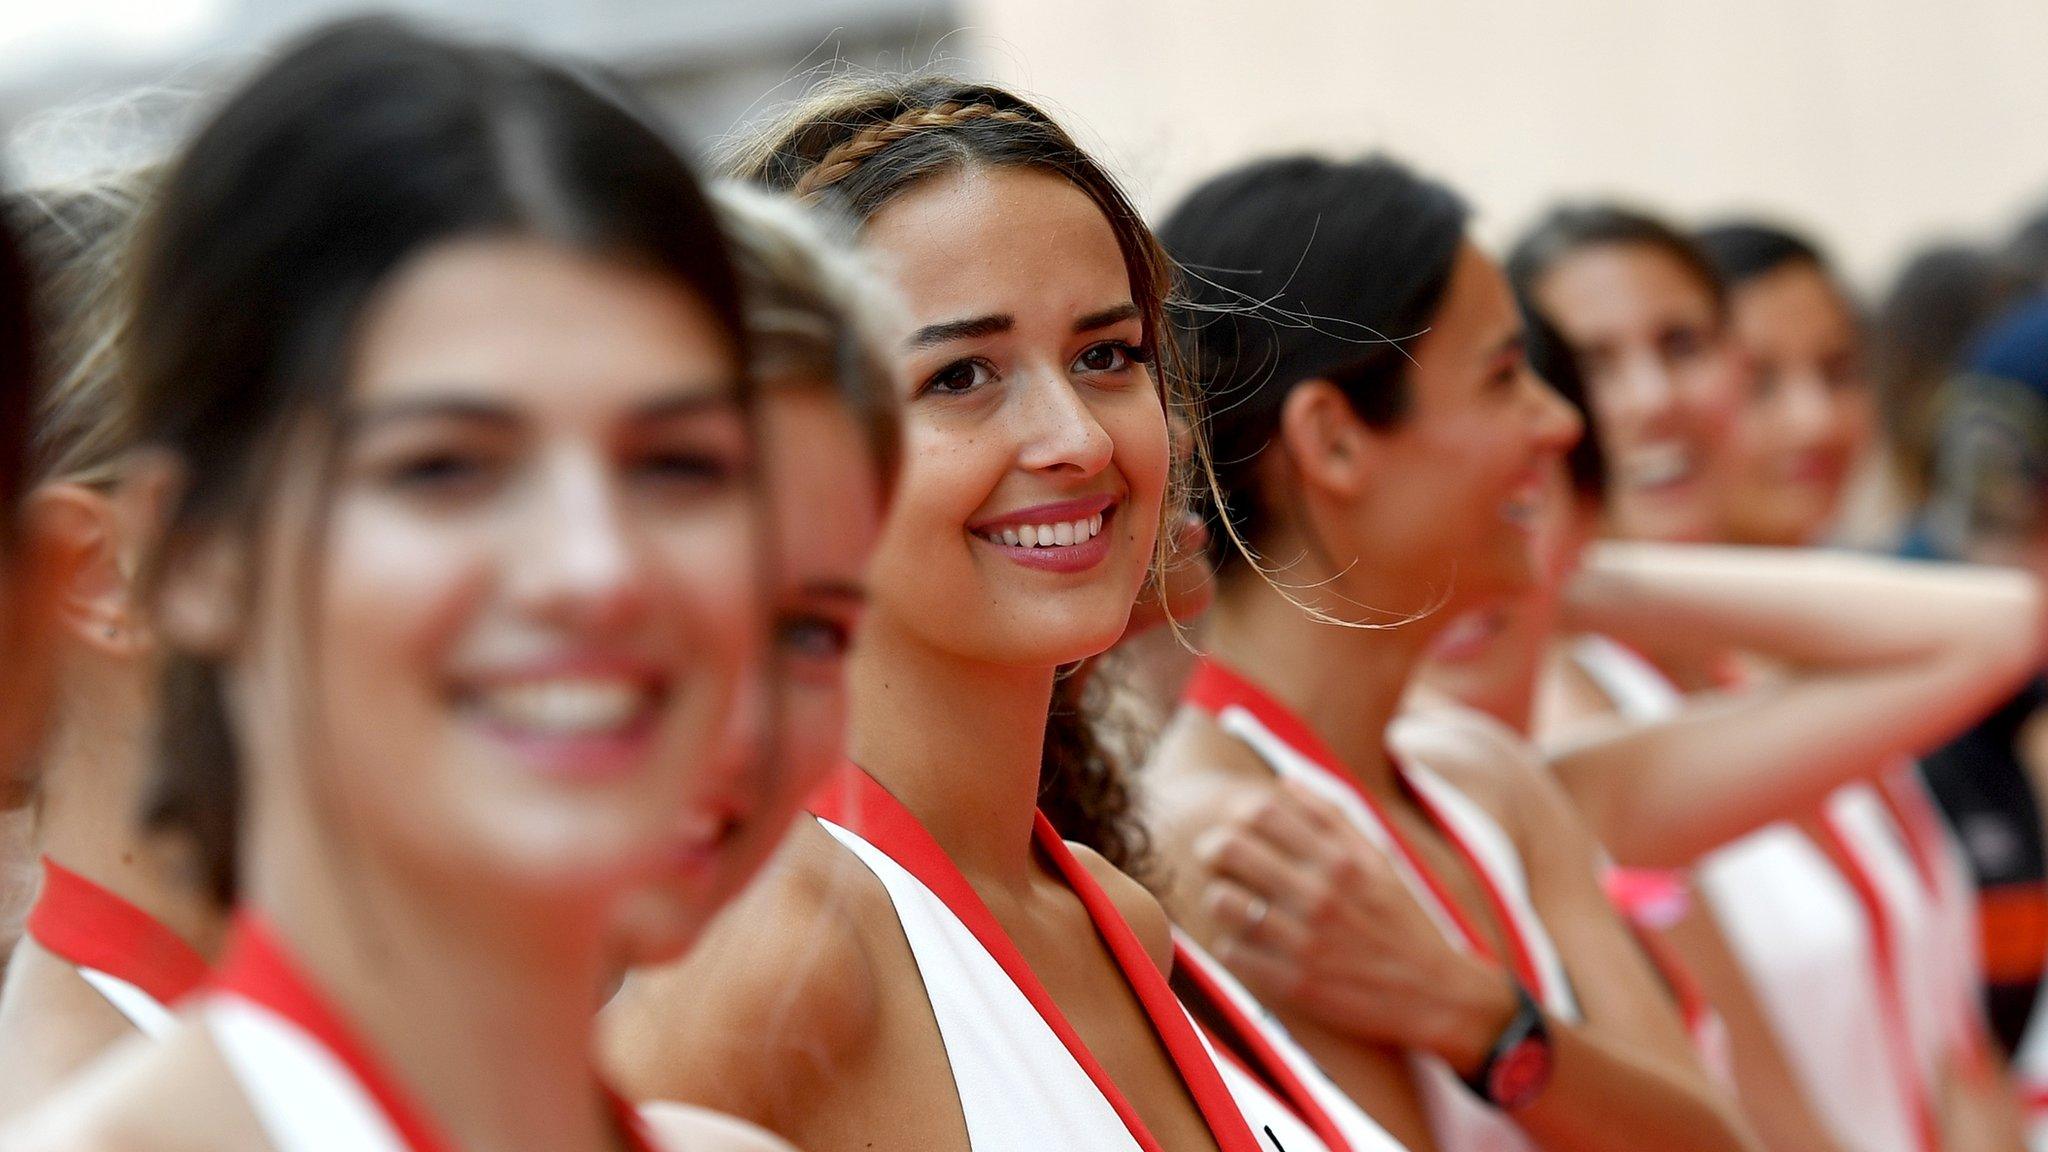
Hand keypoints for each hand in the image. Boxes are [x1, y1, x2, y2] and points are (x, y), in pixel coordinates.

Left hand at [1195, 777, 1520, 1072]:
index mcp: (1340, 861)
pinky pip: (1230, 950)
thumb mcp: (1378, 861)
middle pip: (1230, 849)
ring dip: (1221, 898)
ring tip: (1234, 904)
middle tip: (1217, 859)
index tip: (1237, 828)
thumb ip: (1333, 818)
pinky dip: (1233, 945)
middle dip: (1214, 849)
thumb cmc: (1400, 920)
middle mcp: (1319, 897)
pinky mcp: (1292, 983)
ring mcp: (1303, 942)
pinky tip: (1250, 945)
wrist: (1435, 995)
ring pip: (1221, 900)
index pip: (1261, 812)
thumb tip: (1285, 781)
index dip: (1237, 815)